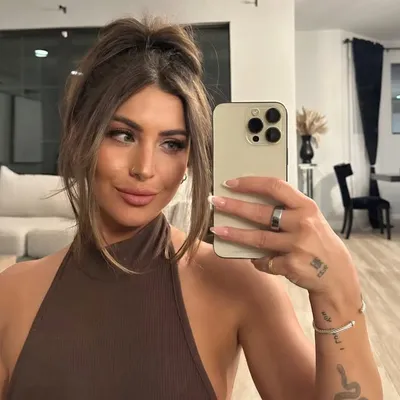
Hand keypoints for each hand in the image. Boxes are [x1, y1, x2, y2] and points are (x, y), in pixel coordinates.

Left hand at [209, 176, 360, 297]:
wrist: (336, 274)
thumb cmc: (318, 242)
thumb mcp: (310, 219)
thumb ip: (288, 209)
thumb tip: (251, 201)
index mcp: (306, 206)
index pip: (276, 186)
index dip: (250, 183)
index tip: (231, 183)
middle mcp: (303, 223)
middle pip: (261, 212)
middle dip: (234, 206)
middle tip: (216, 202)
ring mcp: (297, 245)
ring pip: (258, 238)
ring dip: (234, 234)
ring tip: (217, 229)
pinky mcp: (291, 265)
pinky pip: (264, 261)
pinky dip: (257, 260)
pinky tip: (253, 258)